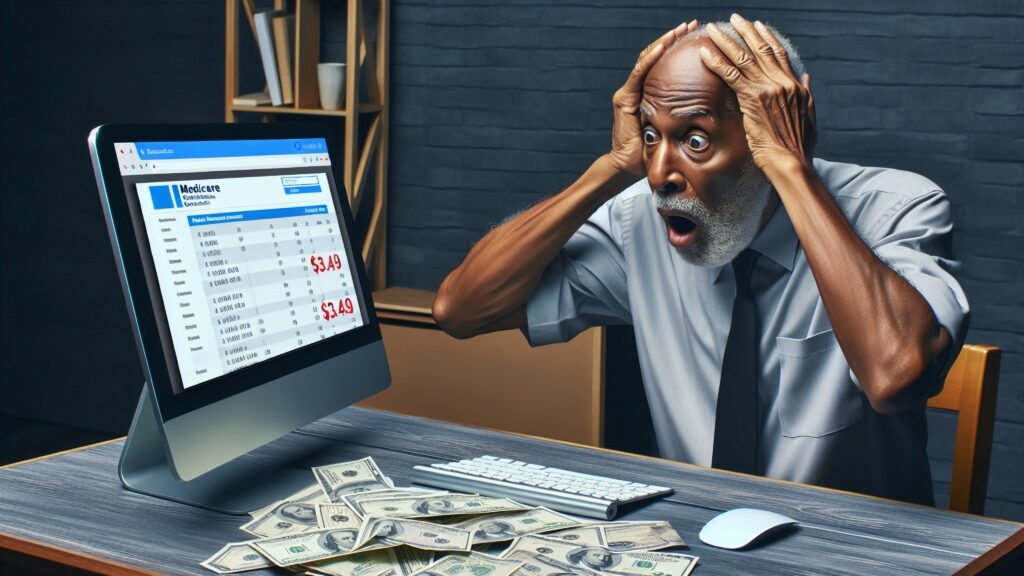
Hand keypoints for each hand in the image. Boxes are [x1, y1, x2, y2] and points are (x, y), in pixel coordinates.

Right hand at [608, 19, 699, 175]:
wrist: (629, 166)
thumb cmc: (652, 150)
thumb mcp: (673, 127)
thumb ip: (683, 114)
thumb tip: (712, 108)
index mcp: (649, 93)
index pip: (664, 63)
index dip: (678, 47)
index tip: (696, 35)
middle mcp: (637, 88)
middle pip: (655, 55)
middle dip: (673, 38)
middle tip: (692, 24)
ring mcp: (628, 92)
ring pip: (647, 59)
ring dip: (664, 42)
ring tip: (680, 30)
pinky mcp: (624, 99)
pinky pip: (638, 74)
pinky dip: (651, 59)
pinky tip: (663, 46)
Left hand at [699, 14, 815, 169]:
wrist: (791, 162)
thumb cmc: (798, 146)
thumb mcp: (809, 116)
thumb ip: (806, 94)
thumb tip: (806, 77)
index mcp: (794, 84)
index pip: (779, 53)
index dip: (767, 38)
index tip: (758, 26)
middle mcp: (782, 82)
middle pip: (761, 48)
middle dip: (746, 31)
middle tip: (735, 18)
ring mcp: (767, 88)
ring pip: (742, 57)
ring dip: (726, 41)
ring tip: (713, 29)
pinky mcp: (752, 99)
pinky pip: (730, 75)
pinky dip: (716, 62)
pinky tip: (705, 53)